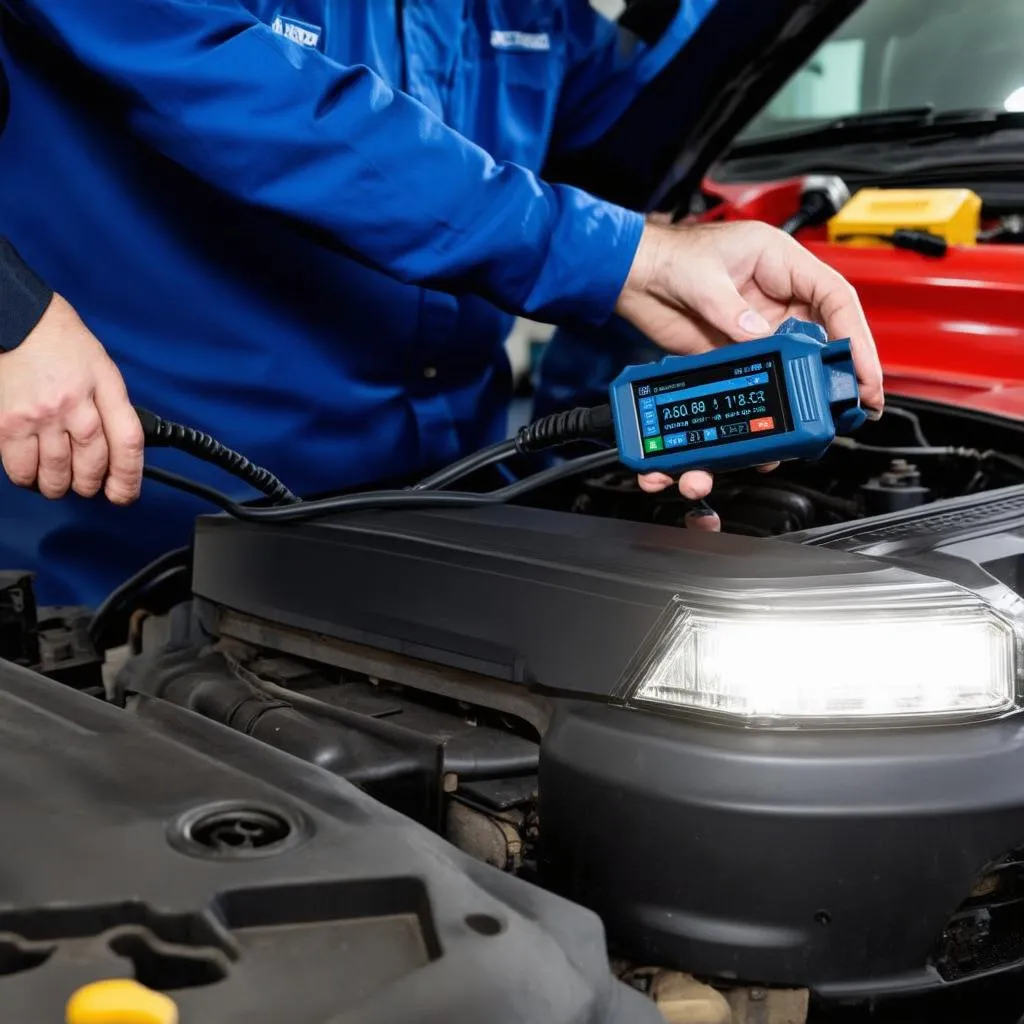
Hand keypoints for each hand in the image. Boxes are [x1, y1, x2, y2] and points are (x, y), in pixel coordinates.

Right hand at [0, 294, 143, 502]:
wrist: (19, 321)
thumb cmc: (63, 345)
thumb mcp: (103, 371)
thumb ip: (114, 409)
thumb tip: (120, 451)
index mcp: (105, 389)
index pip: (128, 443)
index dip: (130, 477)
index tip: (125, 494)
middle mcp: (74, 404)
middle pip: (92, 465)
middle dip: (91, 484)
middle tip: (87, 484)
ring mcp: (40, 416)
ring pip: (57, 474)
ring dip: (60, 486)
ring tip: (59, 480)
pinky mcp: (7, 423)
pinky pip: (20, 468)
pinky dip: (28, 478)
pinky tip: (33, 471)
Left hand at [615, 220, 882, 521]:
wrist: (634, 277)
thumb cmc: (669, 256)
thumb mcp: (703, 279)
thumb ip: (730, 311)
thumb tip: (758, 336)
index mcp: (780, 263)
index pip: (834, 298)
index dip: (854, 334)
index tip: (863, 369)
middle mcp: (777, 296)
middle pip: (825, 336)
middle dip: (843, 371)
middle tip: (859, 403)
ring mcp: (759, 326)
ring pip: (798, 362)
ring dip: (810, 390)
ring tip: (823, 420)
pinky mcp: (737, 350)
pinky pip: (765, 377)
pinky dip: (774, 398)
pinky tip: (781, 418)